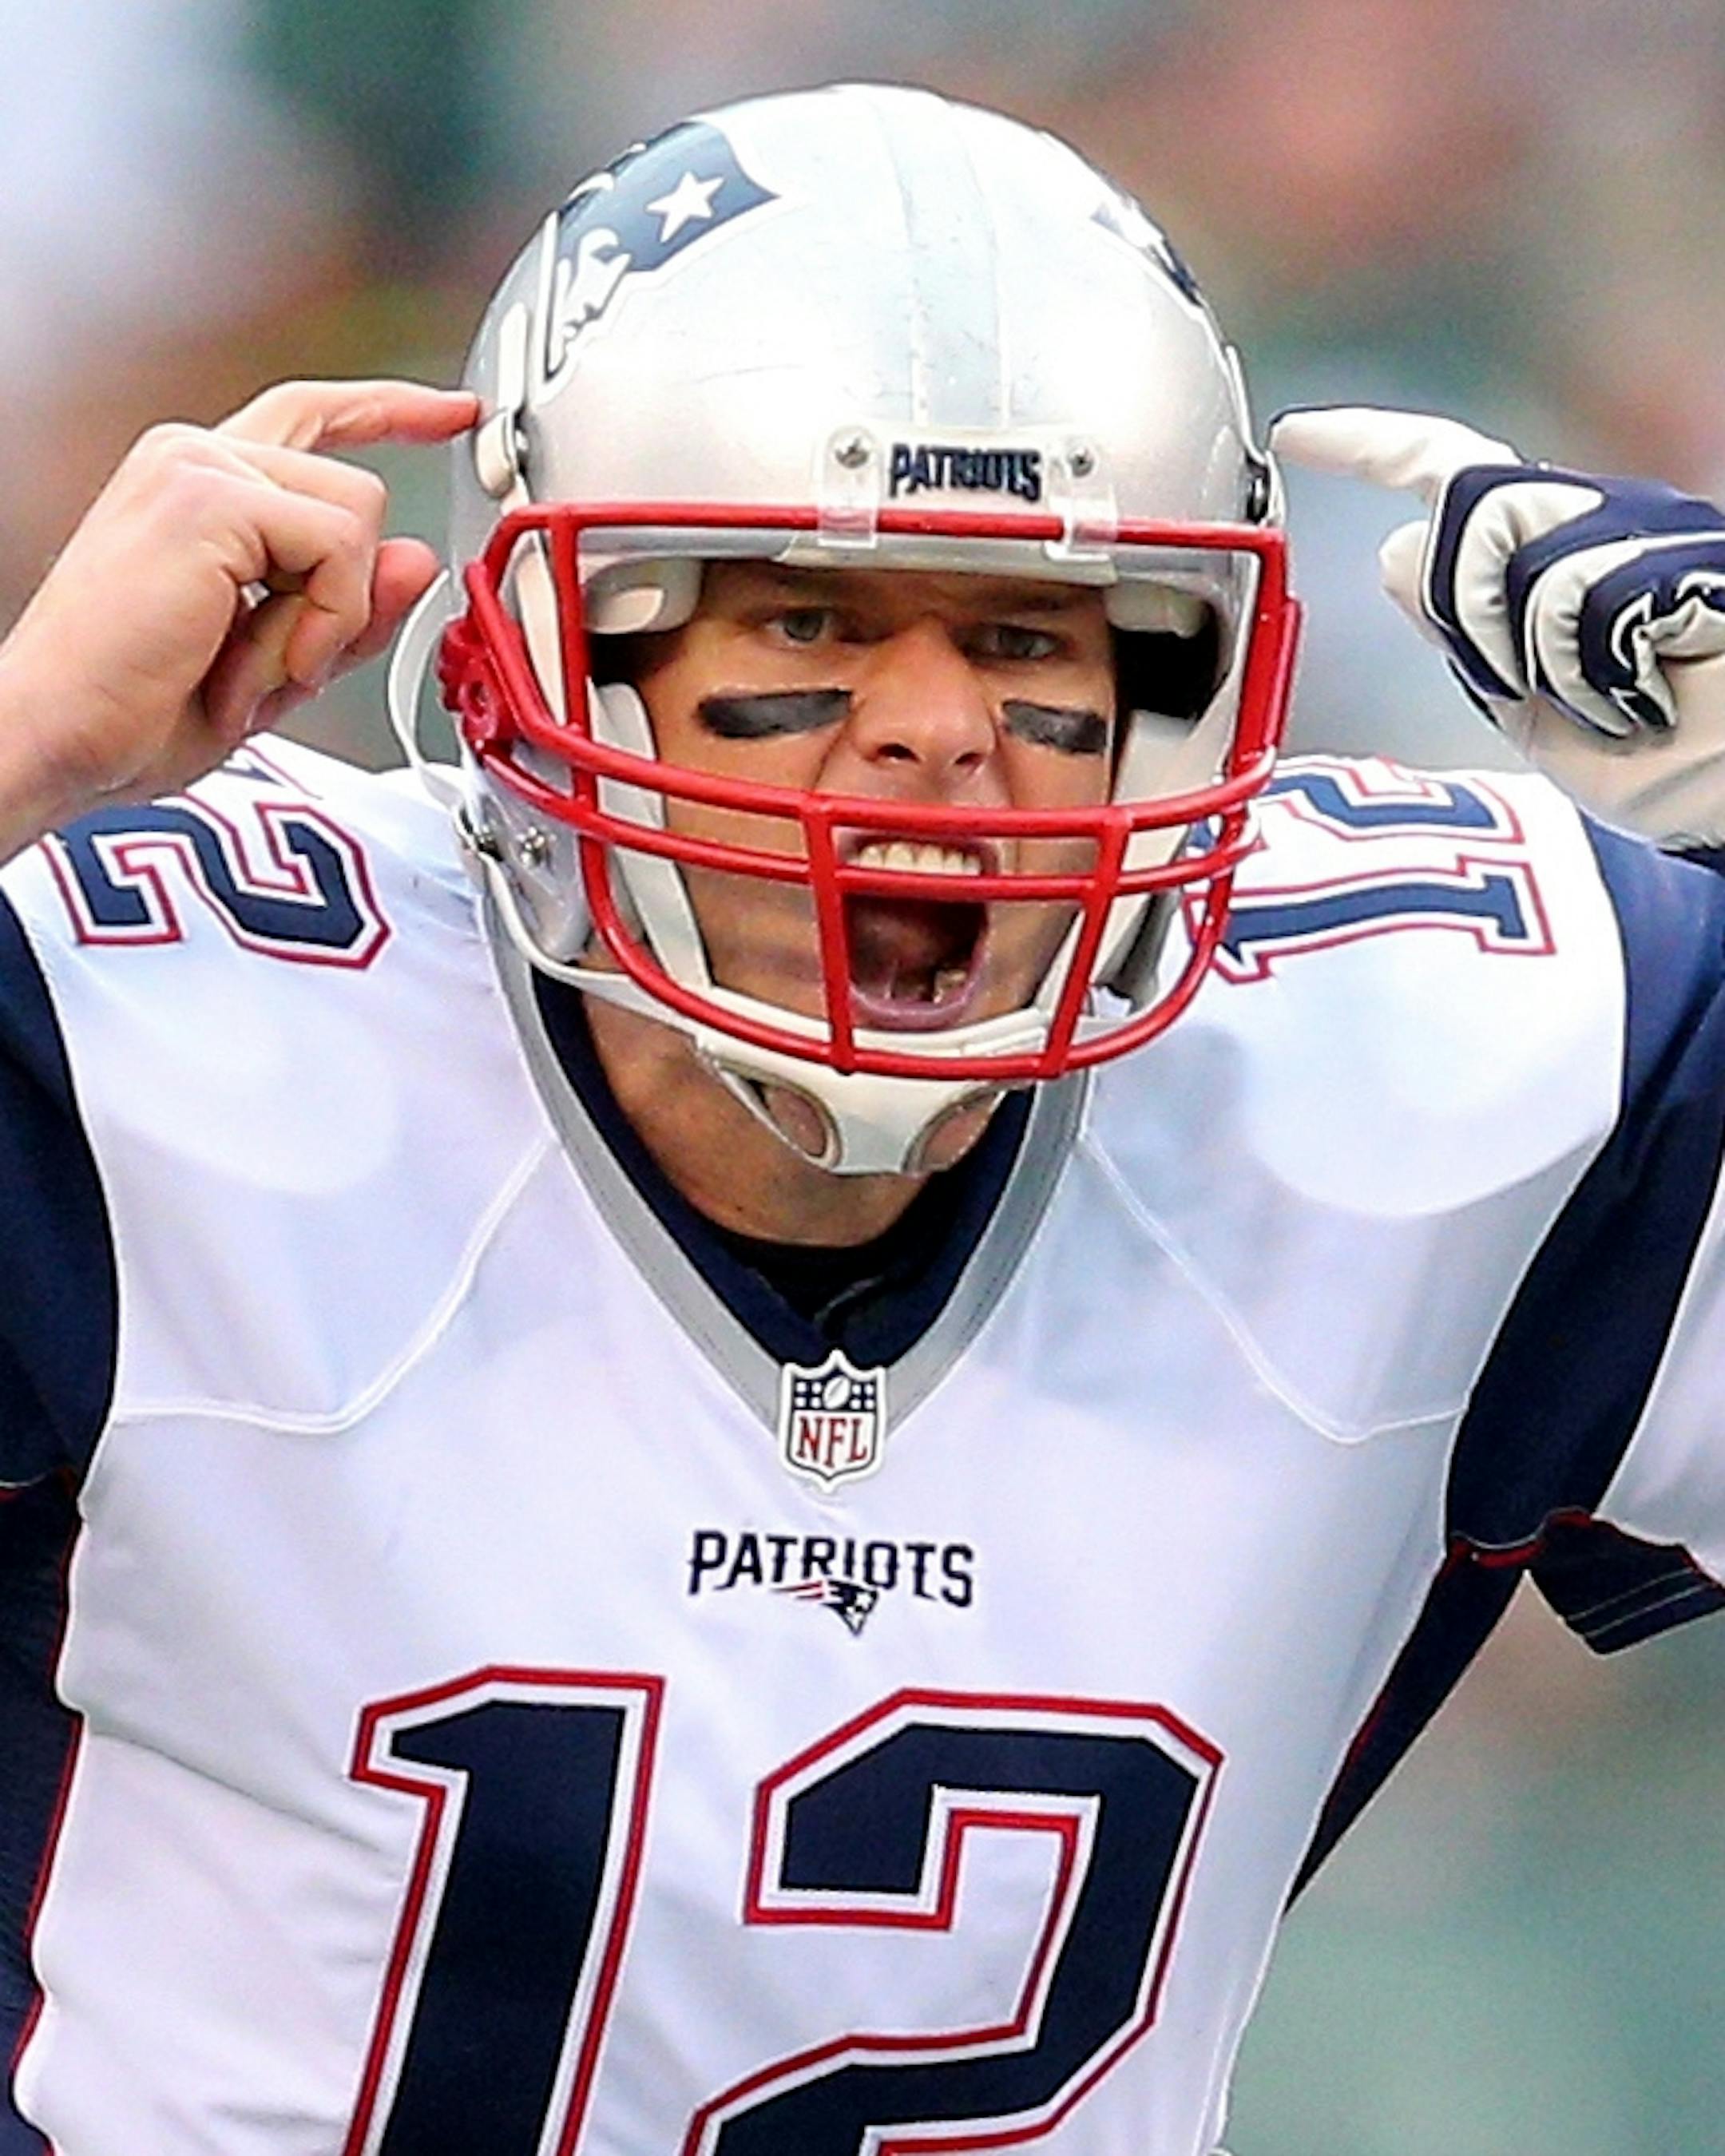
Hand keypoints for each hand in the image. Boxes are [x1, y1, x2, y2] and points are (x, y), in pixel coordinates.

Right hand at [0, 378, 476, 859]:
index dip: (391, 410)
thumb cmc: (135, 710)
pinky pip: (338, 551)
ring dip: (330, 619)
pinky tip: (260, 663)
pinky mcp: (210, 497)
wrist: (58, 734)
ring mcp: (198, 469)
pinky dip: (322, 624)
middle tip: (280, 667)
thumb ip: (349, 611)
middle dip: (345, 598)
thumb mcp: (274, 665)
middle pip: (355, 492)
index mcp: (199, 488)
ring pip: (356, 519)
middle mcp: (195, 460)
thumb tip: (412, 558)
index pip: (312, 419)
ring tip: (256, 668)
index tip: (454, 412)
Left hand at [1270, 405, 1724, 846]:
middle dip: (1473, 614)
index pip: (1445, 470)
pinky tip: (1642, 700)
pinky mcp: (1685, 564)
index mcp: (1550, 551)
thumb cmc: (1663, 758)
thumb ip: (1464, 631)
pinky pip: (1585, 603)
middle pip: (1471, 512)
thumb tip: (1397, 553)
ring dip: (1540, 660)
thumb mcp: (1528, 705)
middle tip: (1529, 686)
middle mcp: (1598, 522)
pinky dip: (1596, 678)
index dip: (1368, 446)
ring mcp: (1648, 534)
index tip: (1299, 437)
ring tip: (1603, 701)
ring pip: (1521, 562)